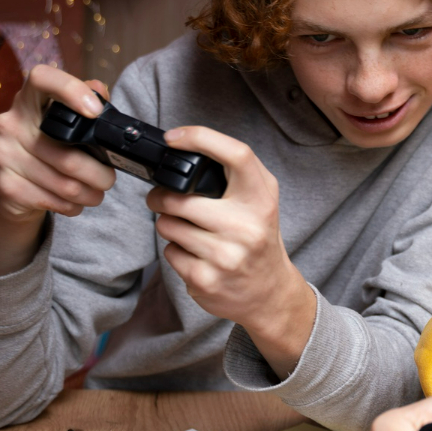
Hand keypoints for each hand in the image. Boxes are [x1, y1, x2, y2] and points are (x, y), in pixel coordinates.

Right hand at [0, 65, 116, 275]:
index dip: (70, 90)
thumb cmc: (43, 150)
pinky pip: (53, 201)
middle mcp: (10, 123)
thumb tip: (100, 91)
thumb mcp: (60, 123)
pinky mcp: (5, 186)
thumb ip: (83, 102)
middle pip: (68, 153)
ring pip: (65, 182)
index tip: (95, 112)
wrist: (8, 191)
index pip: (42, 78)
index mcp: (28, 100)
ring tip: (96, 194)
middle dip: (100, 173)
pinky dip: (72, 206)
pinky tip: (73, 203)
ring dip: (90, 194)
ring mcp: (3, 154)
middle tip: (108, 179)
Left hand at [147, 126, 315, 372]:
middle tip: (162, 200)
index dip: (201, 137)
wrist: (270, 294)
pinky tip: (195, 255)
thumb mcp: (262, 202)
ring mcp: (226, 256)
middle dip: (161, 198)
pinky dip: (175, 251)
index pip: (236, 155)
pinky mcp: (206, 280)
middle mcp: (247, 226)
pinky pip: (169, 253)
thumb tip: (187, 149)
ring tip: (187, 230)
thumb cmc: (259, 239)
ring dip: (169, 225)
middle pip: (179, 199)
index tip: (174, 137)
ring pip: (168, 226)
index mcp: (261, 200)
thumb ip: (236, 175)